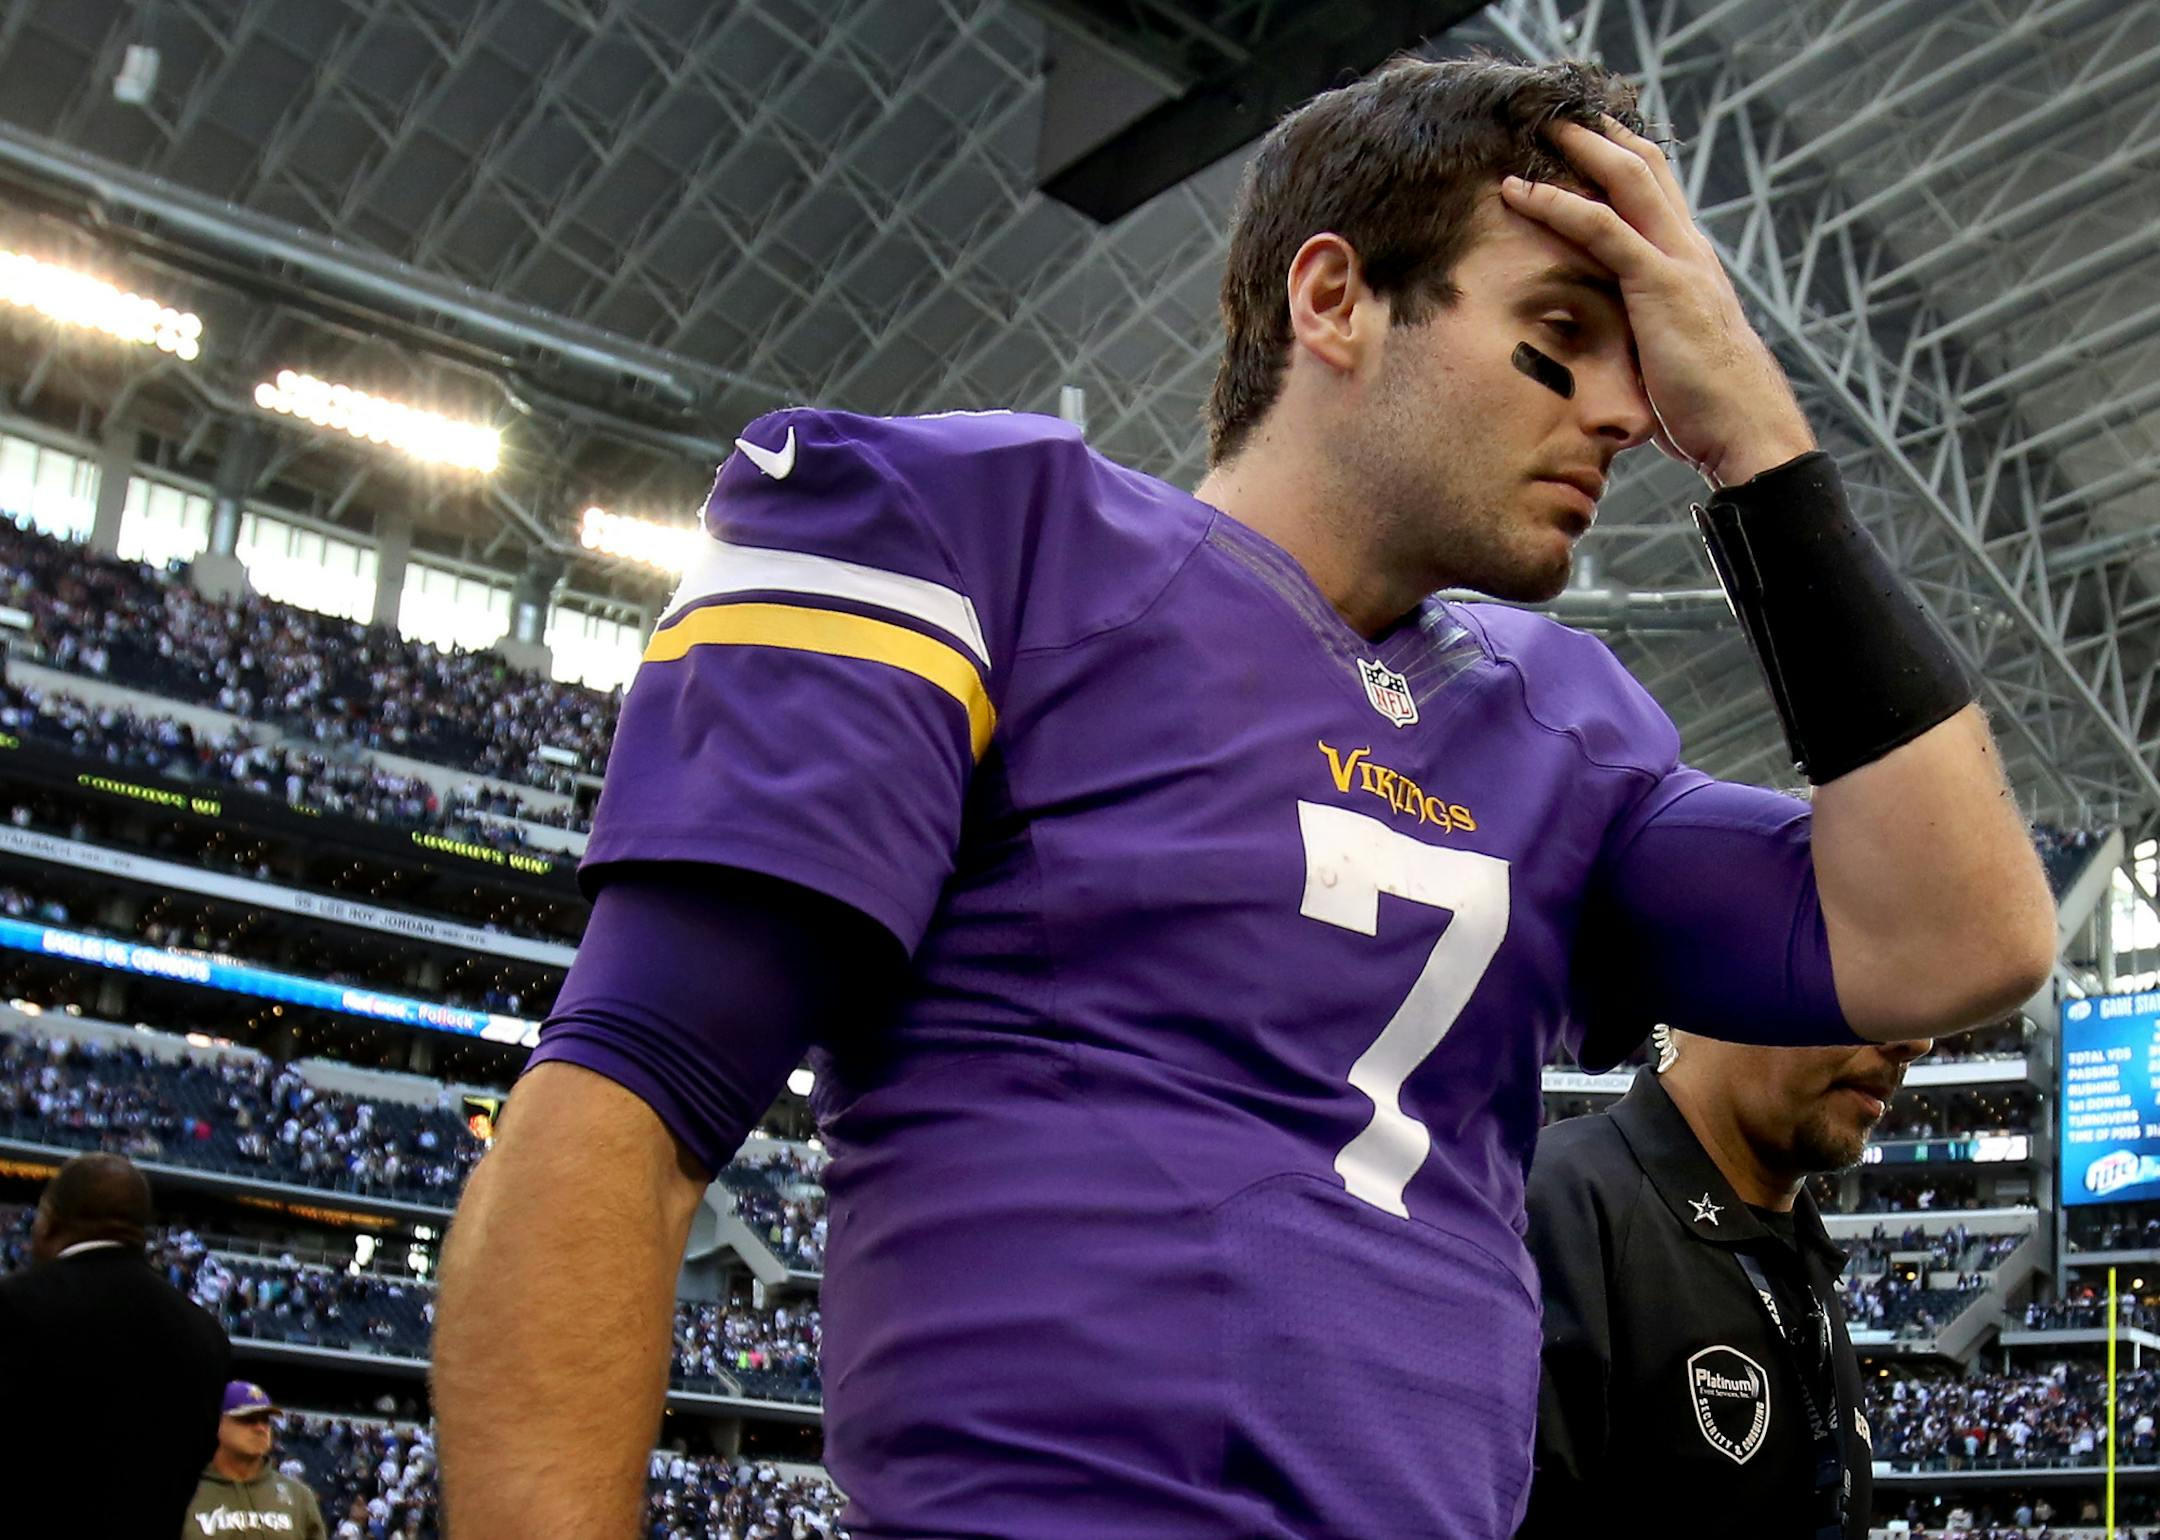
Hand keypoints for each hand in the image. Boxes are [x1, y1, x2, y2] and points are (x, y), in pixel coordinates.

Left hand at [1498, 117, 1814, 487]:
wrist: (1749, 432)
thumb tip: (1613, 360)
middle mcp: (1689, 251)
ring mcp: (1678, 262)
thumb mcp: (1669, 365)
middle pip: (1646, 169)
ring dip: (1578, 150)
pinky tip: (1523, 192)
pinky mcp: (1660, 285)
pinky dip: (1559, 204)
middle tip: (1560, 115)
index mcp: (1692, 266)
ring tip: (1539, 128)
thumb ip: (1644, 344)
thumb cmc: (1709, 412)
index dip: (1626, 161)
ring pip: (1626, 181)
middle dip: (1602, 136)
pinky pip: (1602, 229)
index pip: (1659, 194)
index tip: (1588, 142)